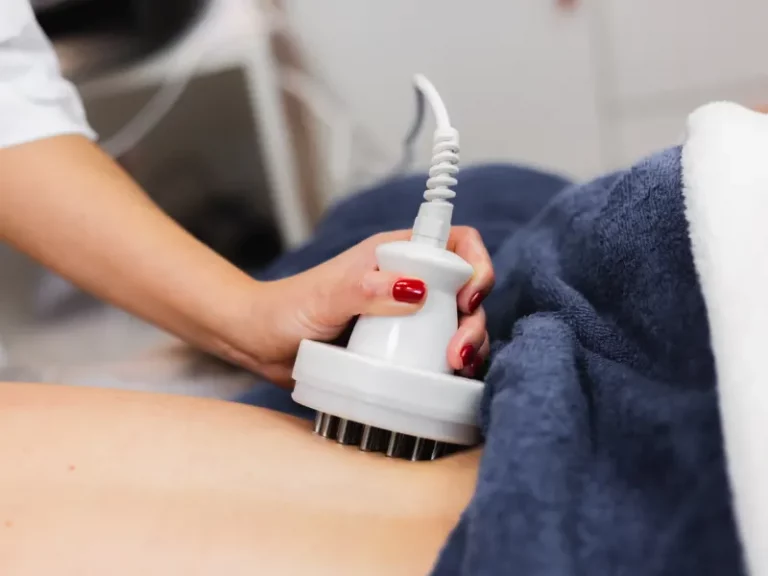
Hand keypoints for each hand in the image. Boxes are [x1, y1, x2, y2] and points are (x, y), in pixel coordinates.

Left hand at [255, 227, 494, 386]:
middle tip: (458, 350)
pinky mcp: (402, 351)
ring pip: (459, 325)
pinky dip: (452, 368)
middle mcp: (409, 283)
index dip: (474, 263)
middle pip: (466, 291)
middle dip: (474, 319)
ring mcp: (408, 320)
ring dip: (469, 345)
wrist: (262, 345)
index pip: (455, 243)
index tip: (468, 295)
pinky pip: (438, 355)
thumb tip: (417, 290)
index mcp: (396, 256)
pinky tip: (447, 380)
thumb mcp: (326, 295)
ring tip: (454, 367)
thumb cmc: (287, 309)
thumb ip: (365, 288)